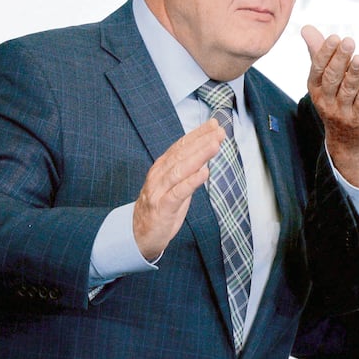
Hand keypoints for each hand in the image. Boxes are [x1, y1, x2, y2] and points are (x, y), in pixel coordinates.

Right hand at [133, 120, 224, 259]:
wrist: (139, 234)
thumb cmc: (161, 207)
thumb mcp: (176, 185)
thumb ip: (188, 169)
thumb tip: (206, 152)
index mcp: (162, 167)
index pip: (181, 146)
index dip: (198, 134)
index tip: (214, 124)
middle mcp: (159, 175)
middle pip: (182, 154)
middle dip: (202, 141)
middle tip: (220, 131)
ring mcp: (159, 190)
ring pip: (180, 169)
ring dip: (199, 156)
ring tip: (215, 145)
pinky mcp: (162, 207)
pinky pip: (178, 192)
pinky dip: (192, 181)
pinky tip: (204, 172)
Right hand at [302, 24, 358, 187]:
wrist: (345, 139)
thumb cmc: (334, 99)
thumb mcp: (323, 79)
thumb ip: (317, 52)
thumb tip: (306, 28)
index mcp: (315, 87)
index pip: (318, 68)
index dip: (326, 53)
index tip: (335, 37)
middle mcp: (325, 99)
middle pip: (332, 77)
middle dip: (340, 59)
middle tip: (349, 41)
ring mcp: (341, 111)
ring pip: (348, 89)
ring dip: (354, 72)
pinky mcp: (358, 118)